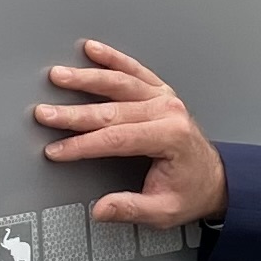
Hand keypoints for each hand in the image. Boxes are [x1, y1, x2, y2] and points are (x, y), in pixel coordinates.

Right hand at [30, 40, 230, 230]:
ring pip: (119, 83)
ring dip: (86, 78)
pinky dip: (112, 58)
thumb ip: (130, 208)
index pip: (116, 139)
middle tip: (45, 114)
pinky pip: (134, 70)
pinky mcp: (161, 92)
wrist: (214, 179)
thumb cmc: (191, 191)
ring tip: (59, 76)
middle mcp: (168, 112)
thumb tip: (101, 209)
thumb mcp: (163, 211)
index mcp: (170, 138)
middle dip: (74, 114)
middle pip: (112, 110)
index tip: (57, 151)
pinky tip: (92, 50)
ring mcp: (165, 98)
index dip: (82, 146)